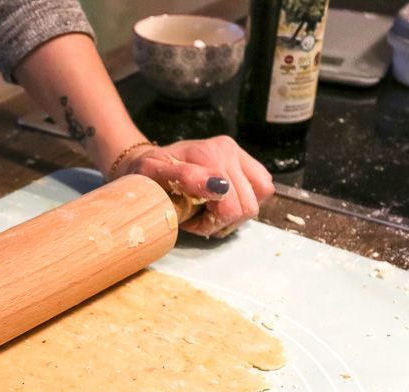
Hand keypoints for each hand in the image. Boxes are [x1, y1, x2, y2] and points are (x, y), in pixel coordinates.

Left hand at [114, 136, 275, 237]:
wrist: (147, 162)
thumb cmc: (146, 173)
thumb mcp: (152, 175)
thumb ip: (184, 178)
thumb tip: (219, 186)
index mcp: (208, 154)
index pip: (229, 206)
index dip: (210, 223)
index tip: (188, 221)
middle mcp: (228, 150)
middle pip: (247, 206)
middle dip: (222, 221)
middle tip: (198, 219)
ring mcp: (238, 154)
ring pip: (259, 199)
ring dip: (236, 214)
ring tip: (210, 211)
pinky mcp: (244, 161)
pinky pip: (262, 188)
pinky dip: (246, 201)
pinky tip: (223, 202)